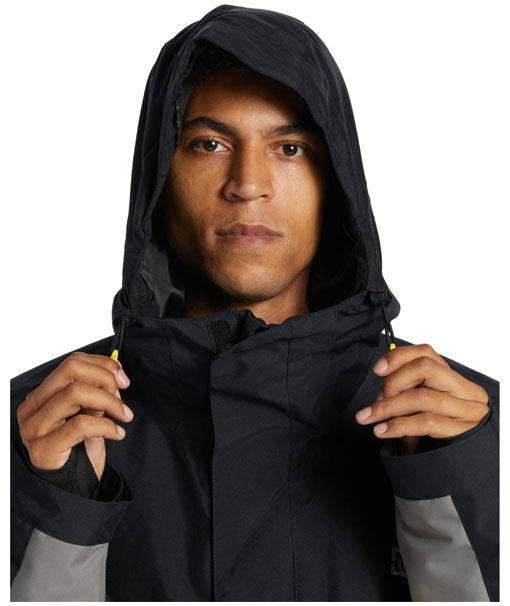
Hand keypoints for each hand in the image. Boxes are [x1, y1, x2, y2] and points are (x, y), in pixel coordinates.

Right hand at [17, 352, 133, 480]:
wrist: (72, 488)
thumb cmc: (79, 449)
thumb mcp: (89, 413)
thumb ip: (96, 392)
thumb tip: (116, 371)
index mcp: (42, 395)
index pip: (72, 362)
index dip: (103, 365)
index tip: (123, 378)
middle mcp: (32, 408)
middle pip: (71, 370)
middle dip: (105, 378)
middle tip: (122, 396)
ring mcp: (35, 428)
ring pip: (74, 392)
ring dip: (108, 401)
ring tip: (123, 415)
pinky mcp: (44, 449)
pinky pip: (80, 425)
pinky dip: (106, 426)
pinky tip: (117, 433)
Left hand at [354, 344, 489, 454]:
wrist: (460, 464)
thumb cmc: (439, 432)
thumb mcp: (423, 406)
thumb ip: (408, 389)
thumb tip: (381, 384)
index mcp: (454, 379)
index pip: (426, 353)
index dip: (398, 357)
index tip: (378, 370)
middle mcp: (466, 391)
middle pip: (425, 368)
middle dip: (393, 382)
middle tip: (377, 400)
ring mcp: (467, 411)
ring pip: (421, 397)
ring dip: (388, 407)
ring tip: (368, 417)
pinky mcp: (461, 432)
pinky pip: (424, 422)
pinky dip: (397, 426)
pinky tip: (382, 431)